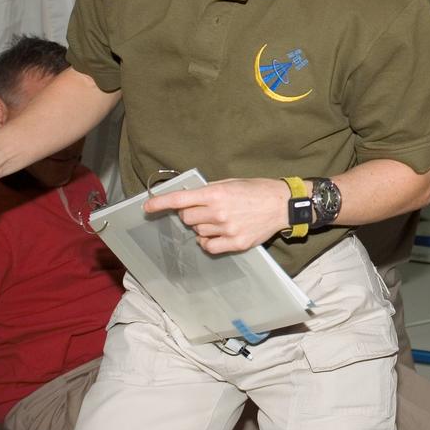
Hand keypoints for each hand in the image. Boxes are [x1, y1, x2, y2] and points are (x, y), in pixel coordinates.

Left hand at [144, 178, 289, 253]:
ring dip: (202, 227)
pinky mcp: (235, 243)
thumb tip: (188, 198)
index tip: (147, 207)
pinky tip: (219, 233)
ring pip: (197, 232)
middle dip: (191, 213)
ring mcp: (226, 229)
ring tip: (221, 219)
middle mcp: (219, 212)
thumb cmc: (256, 190)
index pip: (180, 199)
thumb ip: (209, 191)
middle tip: (207, 209)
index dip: (160, 203)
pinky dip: (208, 241)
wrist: (281, 205)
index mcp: (216, 193)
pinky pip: (208, 246)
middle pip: (187, 217)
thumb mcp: (230, 183)